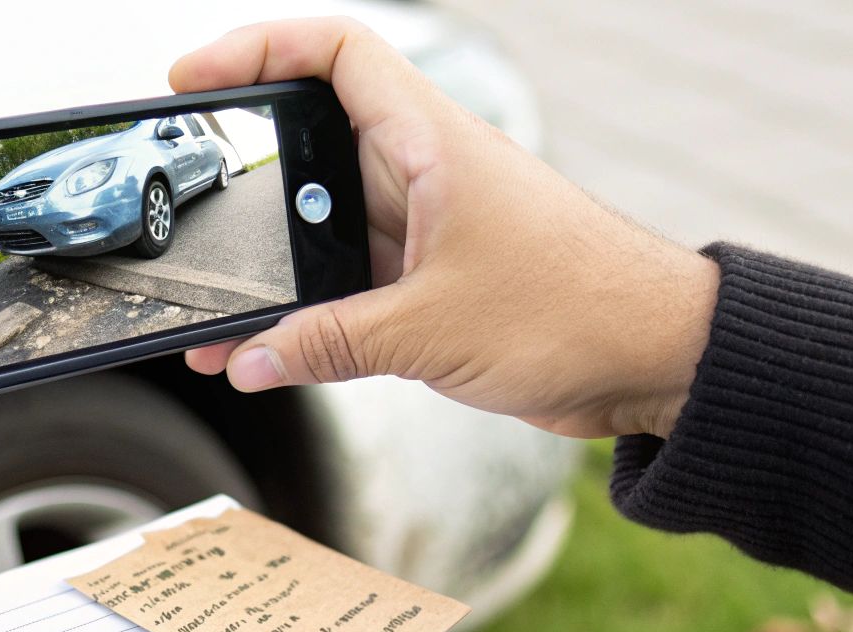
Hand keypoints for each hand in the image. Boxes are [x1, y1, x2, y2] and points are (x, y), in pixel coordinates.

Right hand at [172, 18, 719, 438]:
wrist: (660, 360)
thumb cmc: (579, 310)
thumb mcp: (430, 330)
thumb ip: (329, 345)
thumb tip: (251, 359)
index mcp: (432, 144)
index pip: (337, 53)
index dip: (259, 49)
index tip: (195, 77)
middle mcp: (427, 175)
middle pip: (315, 148)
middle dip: (248, 180)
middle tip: (192, 202)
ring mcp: (432, 231)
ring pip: (331, 233)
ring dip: (278, 272)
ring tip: (218, 314)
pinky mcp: (440, 287)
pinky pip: (355, 291)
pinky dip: (313, 319)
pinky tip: (272, 354)